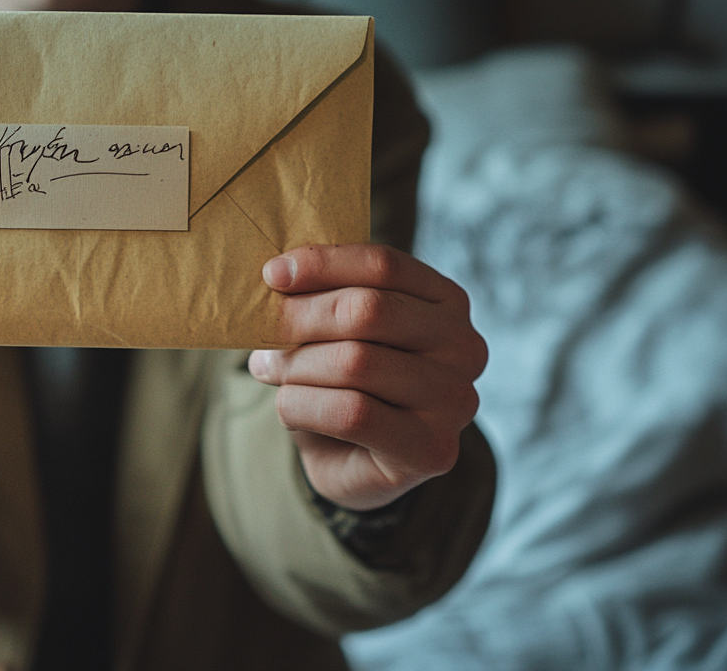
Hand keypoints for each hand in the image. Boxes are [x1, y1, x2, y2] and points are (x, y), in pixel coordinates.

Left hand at [249, 244, 485, 511]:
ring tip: (270, 370)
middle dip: (301, 318)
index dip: (322, 264)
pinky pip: (351, 413)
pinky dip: (302, 405)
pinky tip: (288, 406)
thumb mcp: (335, 329)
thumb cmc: (344, 382)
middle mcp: (464, 347)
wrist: (355, 462)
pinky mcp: (432, 448)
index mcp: (447, 302)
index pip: (384, 266)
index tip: (273, 274)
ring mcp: (455, 400)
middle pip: (368, 311)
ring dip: (296, 366)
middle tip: (261, 331)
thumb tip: (279, 275)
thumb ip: (320, 298)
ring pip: (355, 362)